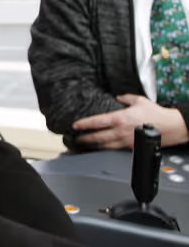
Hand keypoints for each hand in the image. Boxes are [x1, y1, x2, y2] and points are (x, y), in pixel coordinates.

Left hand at [72, 93, 188, 149]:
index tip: (75, 125)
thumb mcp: (138, 100)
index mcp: (120, 118)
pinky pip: (114, 149)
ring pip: (104, 146)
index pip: (97, 122)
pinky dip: (105, 149)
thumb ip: (125, 98)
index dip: (84, 124)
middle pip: (97, 137)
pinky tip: (100, 148)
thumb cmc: (156, 114)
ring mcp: (125, 141)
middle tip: (75, 138)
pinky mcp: (130, 148)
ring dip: (92, 145)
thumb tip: (118, 97)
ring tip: (84, 145)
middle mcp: (120, 131)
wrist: (170, 127)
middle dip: (84, 138)